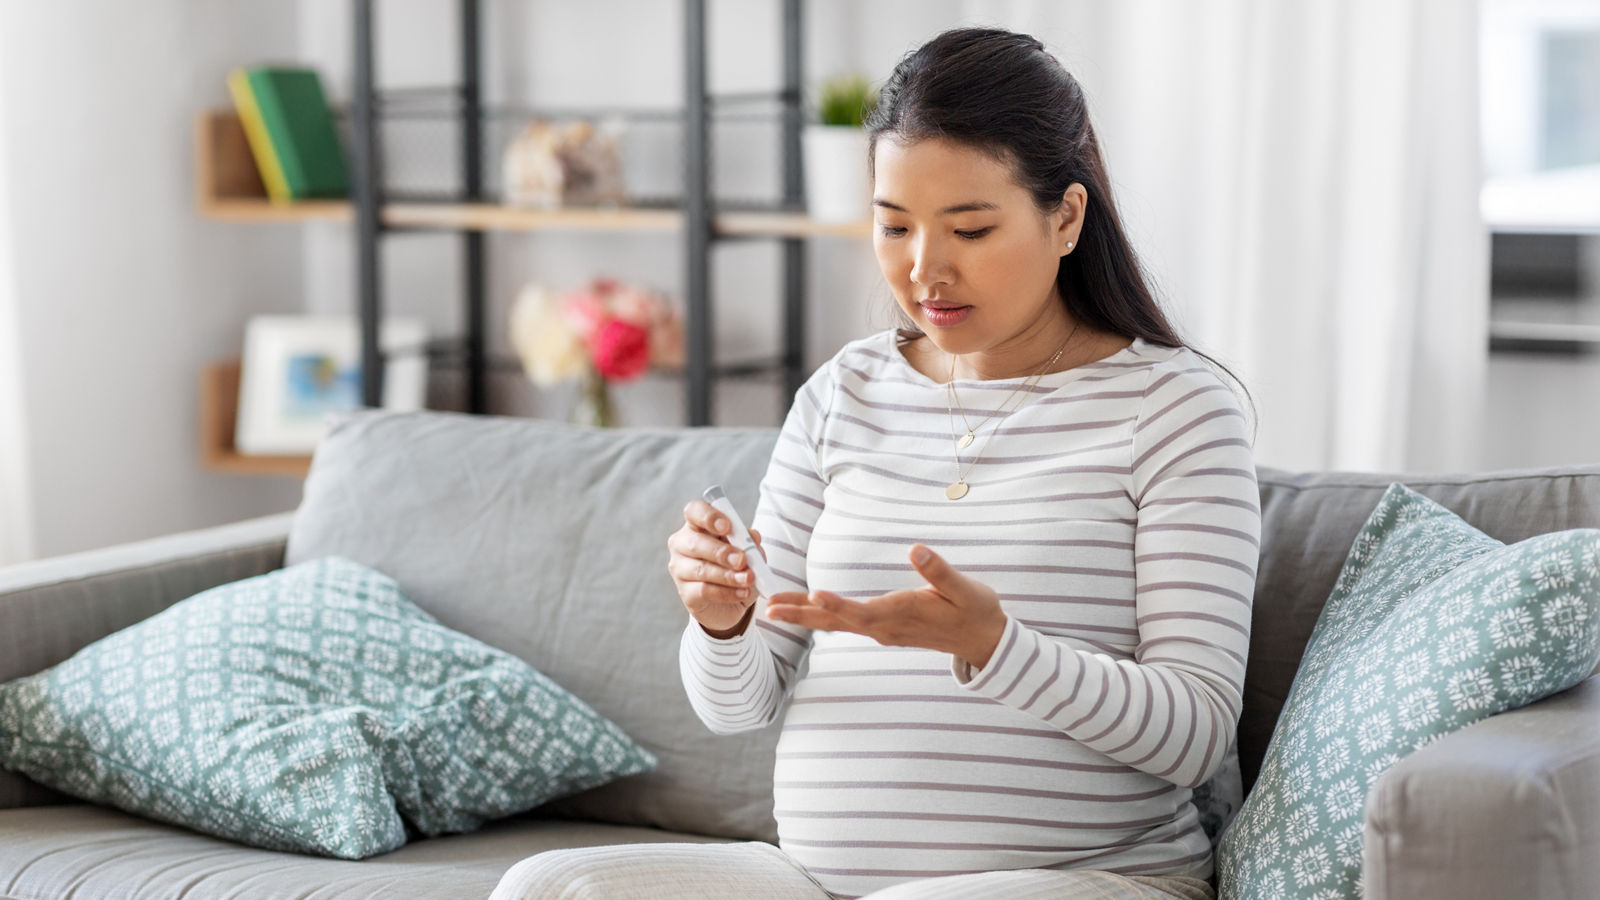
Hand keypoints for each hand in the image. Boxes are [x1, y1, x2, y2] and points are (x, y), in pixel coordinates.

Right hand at [667, 498, 766, 637]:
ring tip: (748, 579)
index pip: (694, 511)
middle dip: (721, 552)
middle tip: (742, 560)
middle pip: (695, 543)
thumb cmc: (733, 567)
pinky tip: (743, 592)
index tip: (727, 527)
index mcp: (696, 525)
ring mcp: (680, 569)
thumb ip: (749, 542)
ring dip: (728, 575)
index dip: (709, 517)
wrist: (727, 602)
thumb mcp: (746, 551)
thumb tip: (754, 537)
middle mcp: (682, 544)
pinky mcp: (685, 593)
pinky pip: (704, 591)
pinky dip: (727, 592)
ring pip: (701, 570)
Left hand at [765, 544, 1007, 668]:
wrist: (984, 641)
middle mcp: (887, 627)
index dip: (839, 605)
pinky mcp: (884, 629)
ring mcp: (883, 631)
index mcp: (904, 615)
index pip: (864, 612)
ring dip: (805, 616)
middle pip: (838, 623)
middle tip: (769, 609)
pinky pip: (845, 624)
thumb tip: (915, 550)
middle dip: (803, 614)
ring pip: (837, 625)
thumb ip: (939, 571)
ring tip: (773, 609)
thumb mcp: (965, 589)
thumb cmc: (976, 611)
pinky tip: (805, 609)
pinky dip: (821, 617)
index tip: (815, 594)